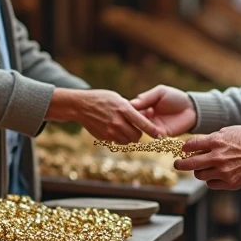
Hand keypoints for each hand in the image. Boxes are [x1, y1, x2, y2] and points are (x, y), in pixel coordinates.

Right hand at [46, 89, 160, 143]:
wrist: (80, 106)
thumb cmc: (101, 99)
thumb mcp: (118, 98)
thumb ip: (130, 108)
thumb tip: (143, 115)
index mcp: (124, 109)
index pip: (143, 123)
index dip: (153, 131)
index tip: (160, 135)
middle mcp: (117, 122)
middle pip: (136, 136)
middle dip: (139, 134)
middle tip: (137, 129)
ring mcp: (110, 131)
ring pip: (127, 141)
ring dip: (129, 137)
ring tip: (125, 129)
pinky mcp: (104, 138)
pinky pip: (117, 142)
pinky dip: (119, 138)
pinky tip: (115, 130)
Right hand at [130, 85, 196, 136]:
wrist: (192, 107)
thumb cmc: (175, 97)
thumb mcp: (160, 92)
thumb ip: (146, 97)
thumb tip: (131, 103)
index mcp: (143, 106)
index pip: (131, 110)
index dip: (130, 109)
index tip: (133, 106)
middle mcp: (146, 118)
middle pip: (134, 121)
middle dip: (136, 118)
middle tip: (145, 110)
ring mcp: (153, 127)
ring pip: (142, 130)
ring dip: (144, 125)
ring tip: (152, 114)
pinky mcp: (162, 134)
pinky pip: (154, 136)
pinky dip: (154, 132)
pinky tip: (157, 125)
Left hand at [174, 126, 240, 190]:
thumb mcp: (228, 131)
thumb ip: (211, 138)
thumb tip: (195, 146)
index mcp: (216, 141)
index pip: (191, 145)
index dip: (185, 147)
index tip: (183, 150)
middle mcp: (217, 157)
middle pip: (190, 164)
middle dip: (180, 164)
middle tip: (178, 163)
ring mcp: (223, 172)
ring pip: (199, 175)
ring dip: (199, 171)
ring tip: (204, 167)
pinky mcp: (230, 183)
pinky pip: (211, 184)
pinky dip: (210, 179)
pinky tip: (216, 174)